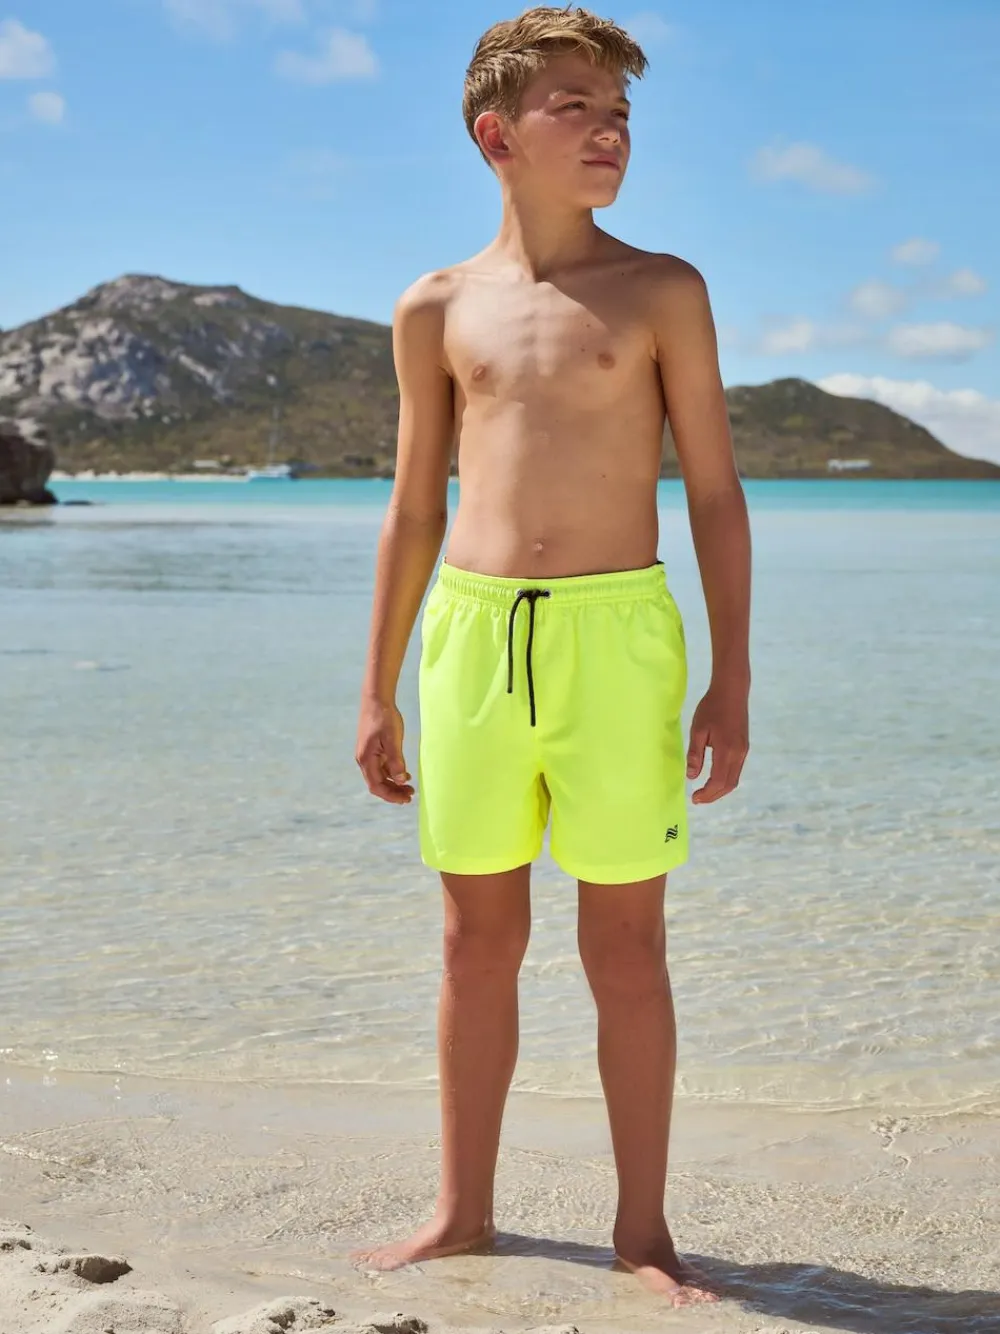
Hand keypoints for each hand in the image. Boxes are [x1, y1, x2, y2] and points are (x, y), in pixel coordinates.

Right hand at [356, 696, 413, 803]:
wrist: (376, 699)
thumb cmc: (384, 717)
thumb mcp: (392, 739)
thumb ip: (396, 761)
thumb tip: (401, 780)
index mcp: (366, 759)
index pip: (376, 786)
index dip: (391, 795)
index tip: (406, 799)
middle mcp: (364, 760)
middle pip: (377, 784)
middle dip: (393, 792)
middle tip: (411, 795)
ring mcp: (367, 755)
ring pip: (379, 777)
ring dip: (393, 784)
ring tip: (409, 787)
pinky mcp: (372, 749)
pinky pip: (381, 768)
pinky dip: (392, 774)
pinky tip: (404, 774)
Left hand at [686, 681, 748, 803]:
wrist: (732, 691)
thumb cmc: (711, 708)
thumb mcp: (697, 730)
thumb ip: (695, 754)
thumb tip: (692, 777)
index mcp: (726, 750)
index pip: (718, 781)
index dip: (707, 794)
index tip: (694, 798)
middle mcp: (739, 754)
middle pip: (729, 785)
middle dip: (713, 796)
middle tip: (698, 799)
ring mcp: (744, 751)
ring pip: (734, 779)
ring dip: (720, 789)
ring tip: (704, 792)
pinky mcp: (744, 747)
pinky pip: (736, 770)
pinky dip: (725, 779)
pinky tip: (714, 778)